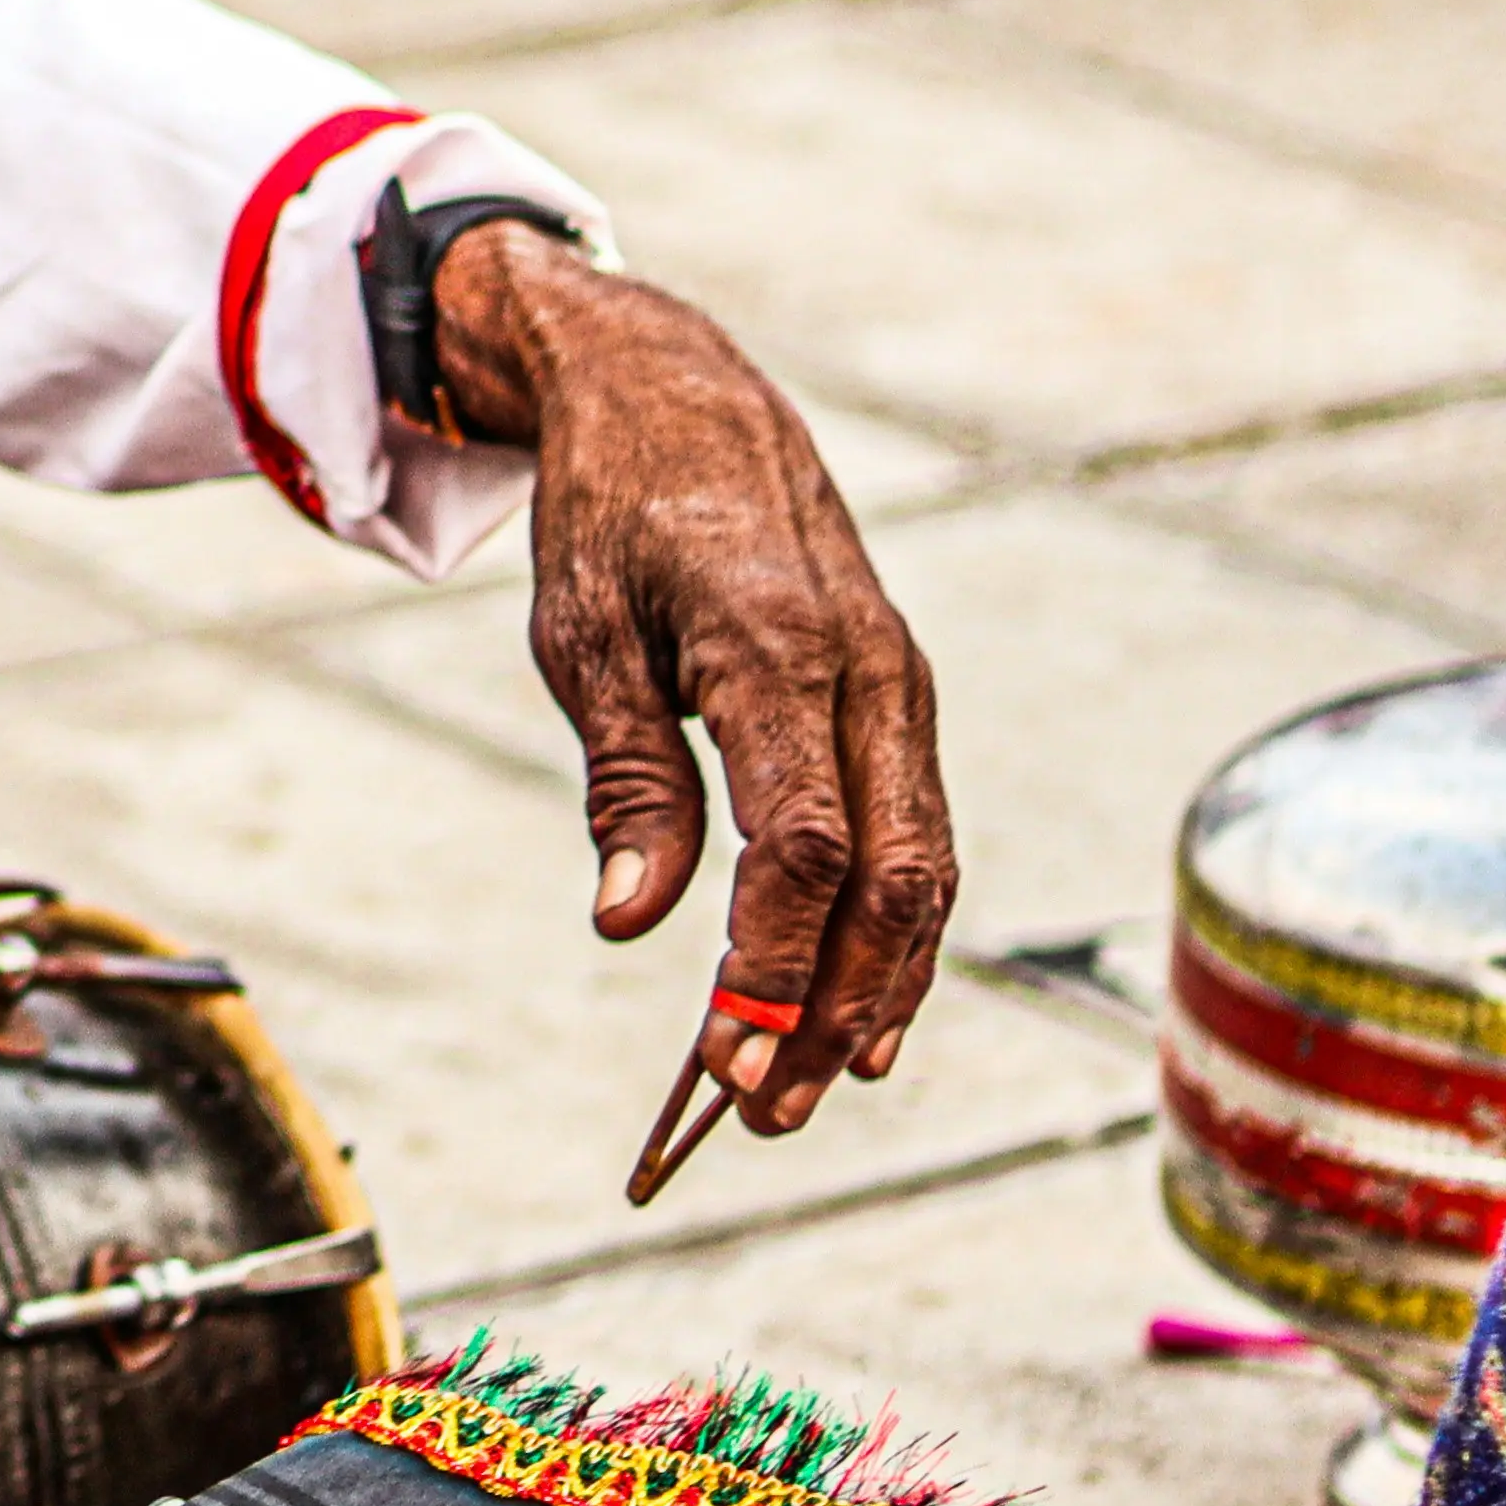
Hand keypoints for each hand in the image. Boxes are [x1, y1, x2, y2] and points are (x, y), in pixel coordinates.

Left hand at [431, 225, 954, 1168]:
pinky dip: (894, 924)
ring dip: (875, 985)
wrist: (683, 395)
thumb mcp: (582, 633)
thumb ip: (626, 779)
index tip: (722, 1055)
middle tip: (763, 1110)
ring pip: (924, 865)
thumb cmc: (616, 512)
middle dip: (836, 1005)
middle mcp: (866, 670)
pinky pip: (917, 828)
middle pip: (891, 877)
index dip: (774, 962)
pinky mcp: (898, 694)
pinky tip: (855, 999)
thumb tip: (632, 921)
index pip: (804, 844)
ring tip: (810, 1084)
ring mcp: (899, 681)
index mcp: (778, 650)